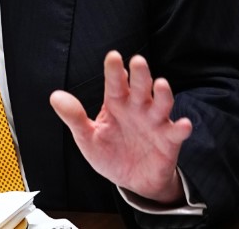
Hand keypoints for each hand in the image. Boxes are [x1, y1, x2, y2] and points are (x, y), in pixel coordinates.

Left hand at [49, 51, 192, 203]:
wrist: (132, 180)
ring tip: (161, 85)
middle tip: (137, 61)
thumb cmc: (110, 153)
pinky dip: (181, 128)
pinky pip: (176, 133)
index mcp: (117, 103)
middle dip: (140, 75)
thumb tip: (55, 96)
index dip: (114, 71)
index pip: (115, 83)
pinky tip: (183, 124)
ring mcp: (155, 123)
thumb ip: (74, 117)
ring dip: (162, 95)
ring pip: (161, 104)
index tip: (113, 56)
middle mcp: (138, 108)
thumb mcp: (87, 138)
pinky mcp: (169, 140)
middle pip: (140, 88)